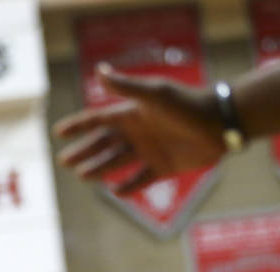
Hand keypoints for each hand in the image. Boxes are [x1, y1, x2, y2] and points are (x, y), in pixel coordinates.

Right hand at [54, 63, 223, 193]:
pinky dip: (128, 187)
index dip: (78, 125)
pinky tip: (115, 192)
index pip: (98, 119)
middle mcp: (139, 132)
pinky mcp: (164, 167)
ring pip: (117, 162)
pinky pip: (141, 180)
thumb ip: (126, 87)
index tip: (58, 131)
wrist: (221, 125)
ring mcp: (150, 150)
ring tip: (82, 176)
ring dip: (99, 169)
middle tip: (64, 161)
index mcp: (133, 113)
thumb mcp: (154, 95)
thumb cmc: (188, 105)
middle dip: (83, 152)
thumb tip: (98, 70)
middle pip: (103, 144)